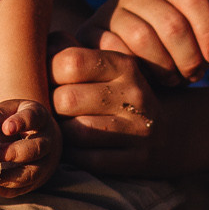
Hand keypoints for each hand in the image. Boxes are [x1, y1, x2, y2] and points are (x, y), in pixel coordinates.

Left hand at [0, 97, 58, 198]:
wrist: (38, 137)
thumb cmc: (17, 121)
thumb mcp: (9, 111)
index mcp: (39, 118)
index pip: (33, 118)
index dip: (20, 123)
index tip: (6, 128)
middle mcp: (47, 141)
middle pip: (36, 149)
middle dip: (15, 153)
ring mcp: (45, 162)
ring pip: (32, 172)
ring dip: (9, 177)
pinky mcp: (37, 180)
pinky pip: (23, 188)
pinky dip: (6, 190)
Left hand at [50, 45, 171, 175]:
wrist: (171, 134)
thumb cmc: (118, 96)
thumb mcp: (105, 68)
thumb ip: (71, 52)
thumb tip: (37, 48)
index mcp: (124, 65)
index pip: (71, 61)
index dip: (48, 71)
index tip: (49, 79)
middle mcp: (135, 94)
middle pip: (66, 98)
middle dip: (52, 105)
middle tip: (54, 108)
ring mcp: (139, 129)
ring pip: (75, 131)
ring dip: (62, 132)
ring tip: (65, 126)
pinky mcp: (136, 160)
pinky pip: (87, 159)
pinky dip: (74, 154)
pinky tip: (77, 147)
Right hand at [79, 0, 208, 84]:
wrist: (128, 71)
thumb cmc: (174, 53)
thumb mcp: (204, 42)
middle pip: (171, 22)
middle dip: (190, 56)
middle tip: (194, 75)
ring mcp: (108, 10)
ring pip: (144, 38)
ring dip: (166, 67)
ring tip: (173, 79)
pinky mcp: (89, 34)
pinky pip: (118, 53)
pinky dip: (138, 71)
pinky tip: (148, 80)